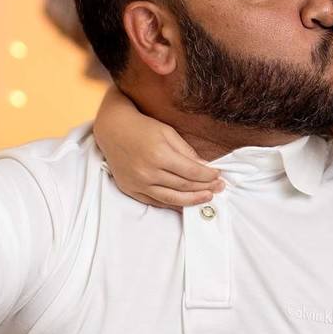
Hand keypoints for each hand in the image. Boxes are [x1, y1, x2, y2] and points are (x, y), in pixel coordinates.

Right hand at [94, 86, 222, 208]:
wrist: (113, 130)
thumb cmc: (143, 128)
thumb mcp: (167, 132)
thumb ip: (186, 152)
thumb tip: (205, 168)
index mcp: (159, 155)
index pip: (191, 172)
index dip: (208, 176)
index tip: (219, 176)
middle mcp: (148, 172)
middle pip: (183, 186)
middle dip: (205, 188)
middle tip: (219, 189)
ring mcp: (138, 184)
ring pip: (171, 199)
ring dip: (192, 200)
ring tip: (207, 198)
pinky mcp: (131, 190)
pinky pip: (156, 202)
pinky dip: (173, 205)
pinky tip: (186, 204)